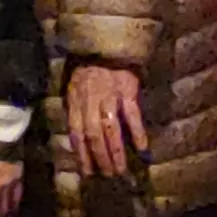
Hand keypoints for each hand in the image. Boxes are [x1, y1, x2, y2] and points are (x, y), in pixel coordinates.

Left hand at [64, 64, 147, 181]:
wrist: (105, 41)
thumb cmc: (89, 67)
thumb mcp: (74, 86)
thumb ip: (76, 109)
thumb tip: (78, 137)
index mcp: (76, 99)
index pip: (77, 132)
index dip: (82, 154)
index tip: (88, 172)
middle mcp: (90, 99)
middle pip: (93, 134)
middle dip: (99, 157)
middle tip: (107, 175)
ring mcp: (109, 94)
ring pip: (110, 128)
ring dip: (115, 151)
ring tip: (120, 169)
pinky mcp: (127, 89)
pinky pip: (132, 114)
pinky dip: (137, 132)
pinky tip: (142, 148)